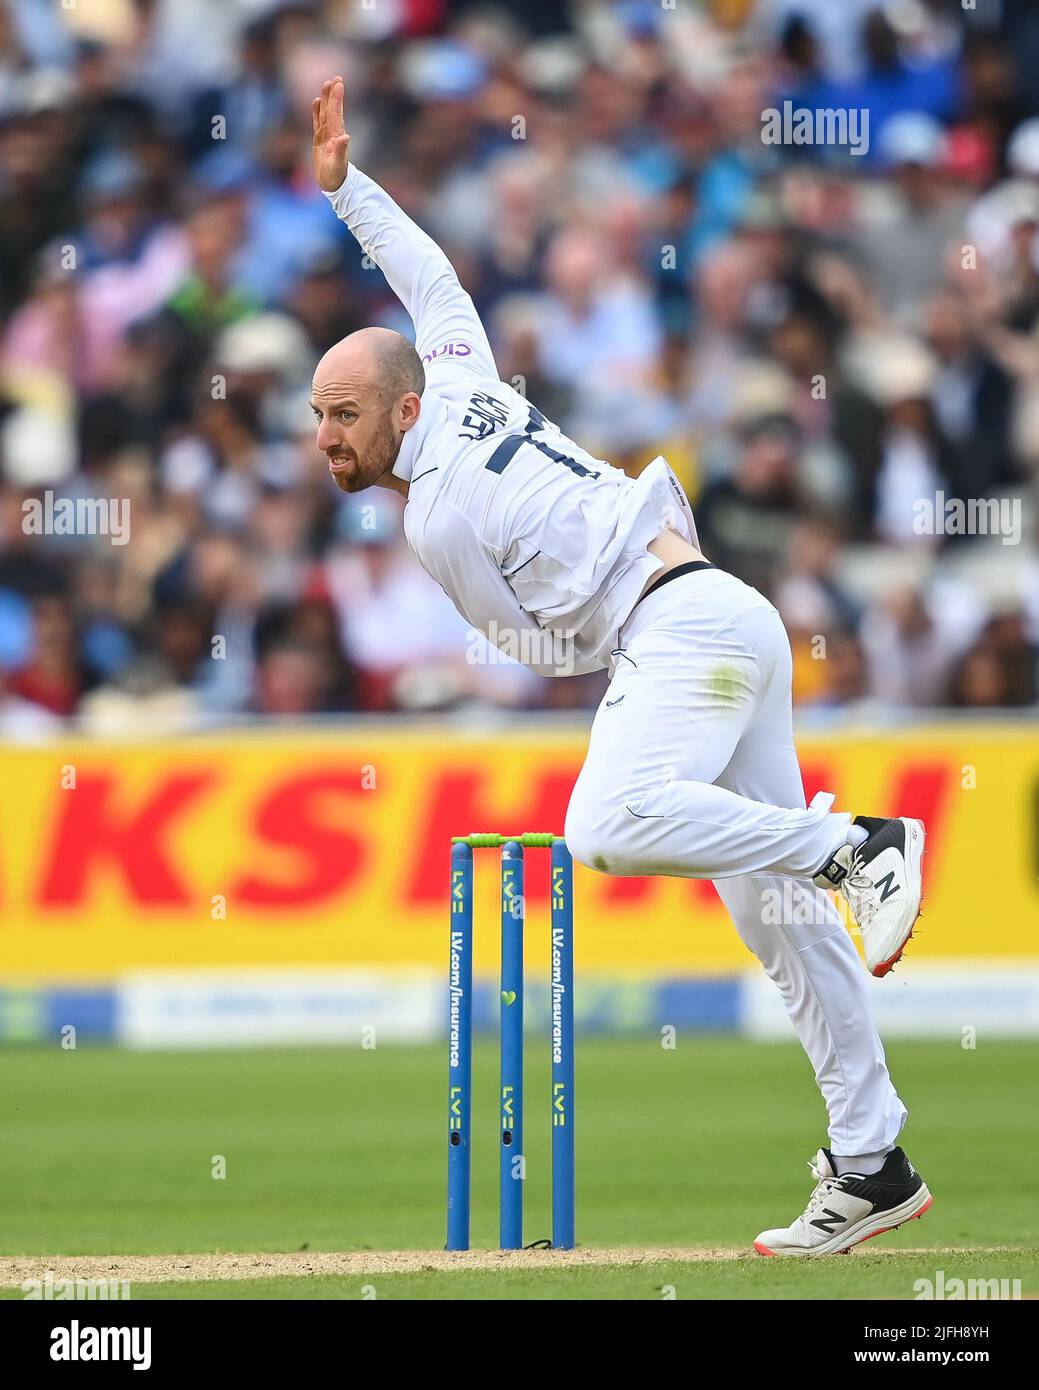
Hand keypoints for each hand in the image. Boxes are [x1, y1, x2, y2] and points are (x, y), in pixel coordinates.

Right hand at [312, 76, 349, 191]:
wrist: (333, 185)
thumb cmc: (336, 177)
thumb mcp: (337, 166)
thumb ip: (340, 152)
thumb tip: (345, 137)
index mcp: (337, 137)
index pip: (336, 114)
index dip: (337, 99)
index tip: (339, 84)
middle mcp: (333, 134)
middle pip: (332, 110)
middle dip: (333, 95)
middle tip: (336, 78)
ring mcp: (326, 136)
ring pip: (325, 114)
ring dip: (326, 99)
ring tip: (327, 84)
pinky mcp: (319, 140)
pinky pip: (318, 122)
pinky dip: (317, 111)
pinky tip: (317, 102)